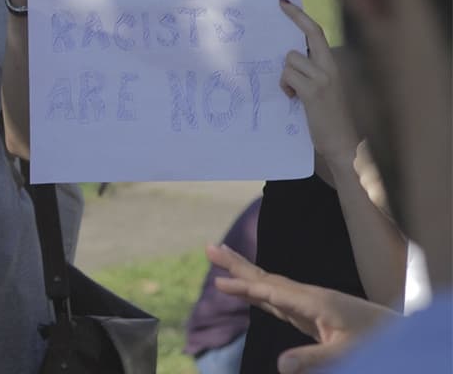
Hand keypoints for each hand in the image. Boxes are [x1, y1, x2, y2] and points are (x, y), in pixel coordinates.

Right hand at [207, 244, 394, 373]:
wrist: (399, 335)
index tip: (218, 282)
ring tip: (222, 261)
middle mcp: (308, 296)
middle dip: (237, 264)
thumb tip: (280, 367)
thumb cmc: (376, 343)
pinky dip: (259, 289)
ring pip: (270, 283)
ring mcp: (309, 302)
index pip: (272, 291)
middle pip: (266, 277)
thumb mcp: (346, 354)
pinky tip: (251, 290)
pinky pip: (277, 296)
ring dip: (245, 273)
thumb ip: (314, 359)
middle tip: (209, 248)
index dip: (245, 288)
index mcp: (315, 302)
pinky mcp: (311, 312)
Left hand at [278, 0, 359, 164]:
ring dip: (284, 74)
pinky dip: (285, 86)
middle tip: (279, 5)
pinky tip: (292, 98)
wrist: (342, 142)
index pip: (317, 33)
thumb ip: (308, 71)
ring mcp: (323, 78)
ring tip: (292, 92)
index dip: (300, 16)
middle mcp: (330, 66)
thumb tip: (285, 57)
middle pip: (310, 33)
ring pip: (290, 59)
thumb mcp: (320, 88)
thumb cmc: (327, 116)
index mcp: (332, 64)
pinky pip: (288, 76)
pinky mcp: (313, 91)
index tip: (284, 2)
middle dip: (294, 17)